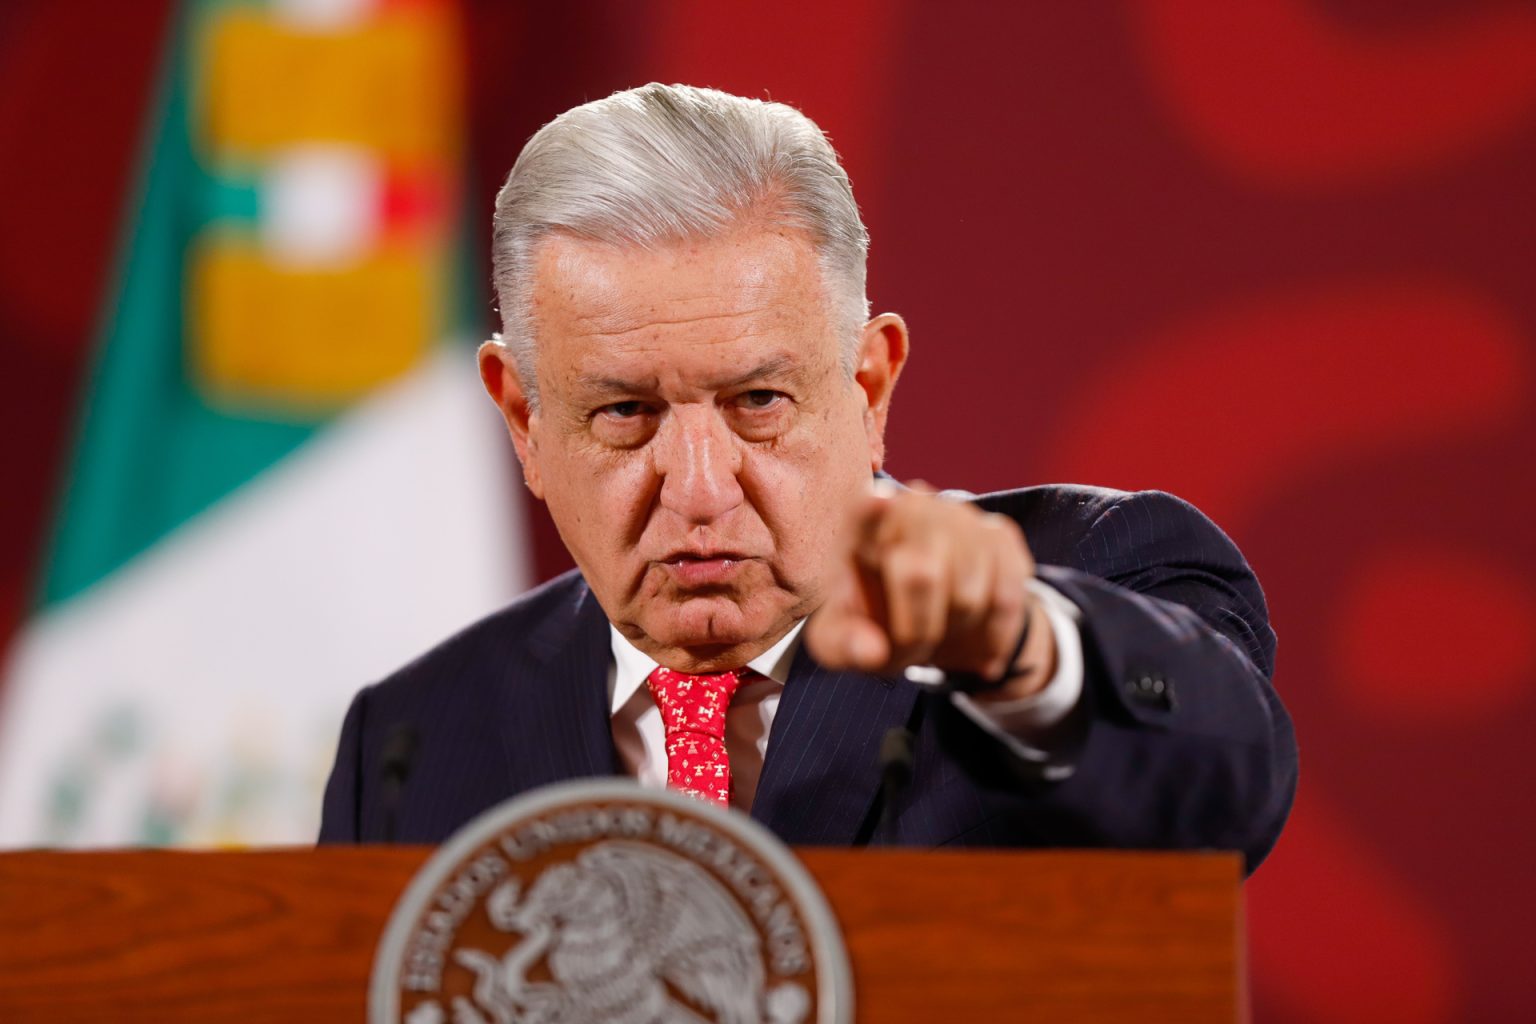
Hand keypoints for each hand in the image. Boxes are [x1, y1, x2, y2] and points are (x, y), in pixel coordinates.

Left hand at [805, 481, 1055, 700]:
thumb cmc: (872, 623)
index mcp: (859, 531)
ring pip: (968, 595)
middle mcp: (911, 510)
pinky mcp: (999, 535)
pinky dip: (993, 633)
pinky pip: (1006, 597)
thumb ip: (845, 646)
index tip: (878, 501)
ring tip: (941, 631)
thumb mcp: (842, 642)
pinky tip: (977, 637)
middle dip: (917, 630)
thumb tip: (872, 651)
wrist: (929, 619)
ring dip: (955, 631)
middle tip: (911, 648)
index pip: (862, 512)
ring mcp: (959, 517)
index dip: (872, 510)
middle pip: (922, 576)